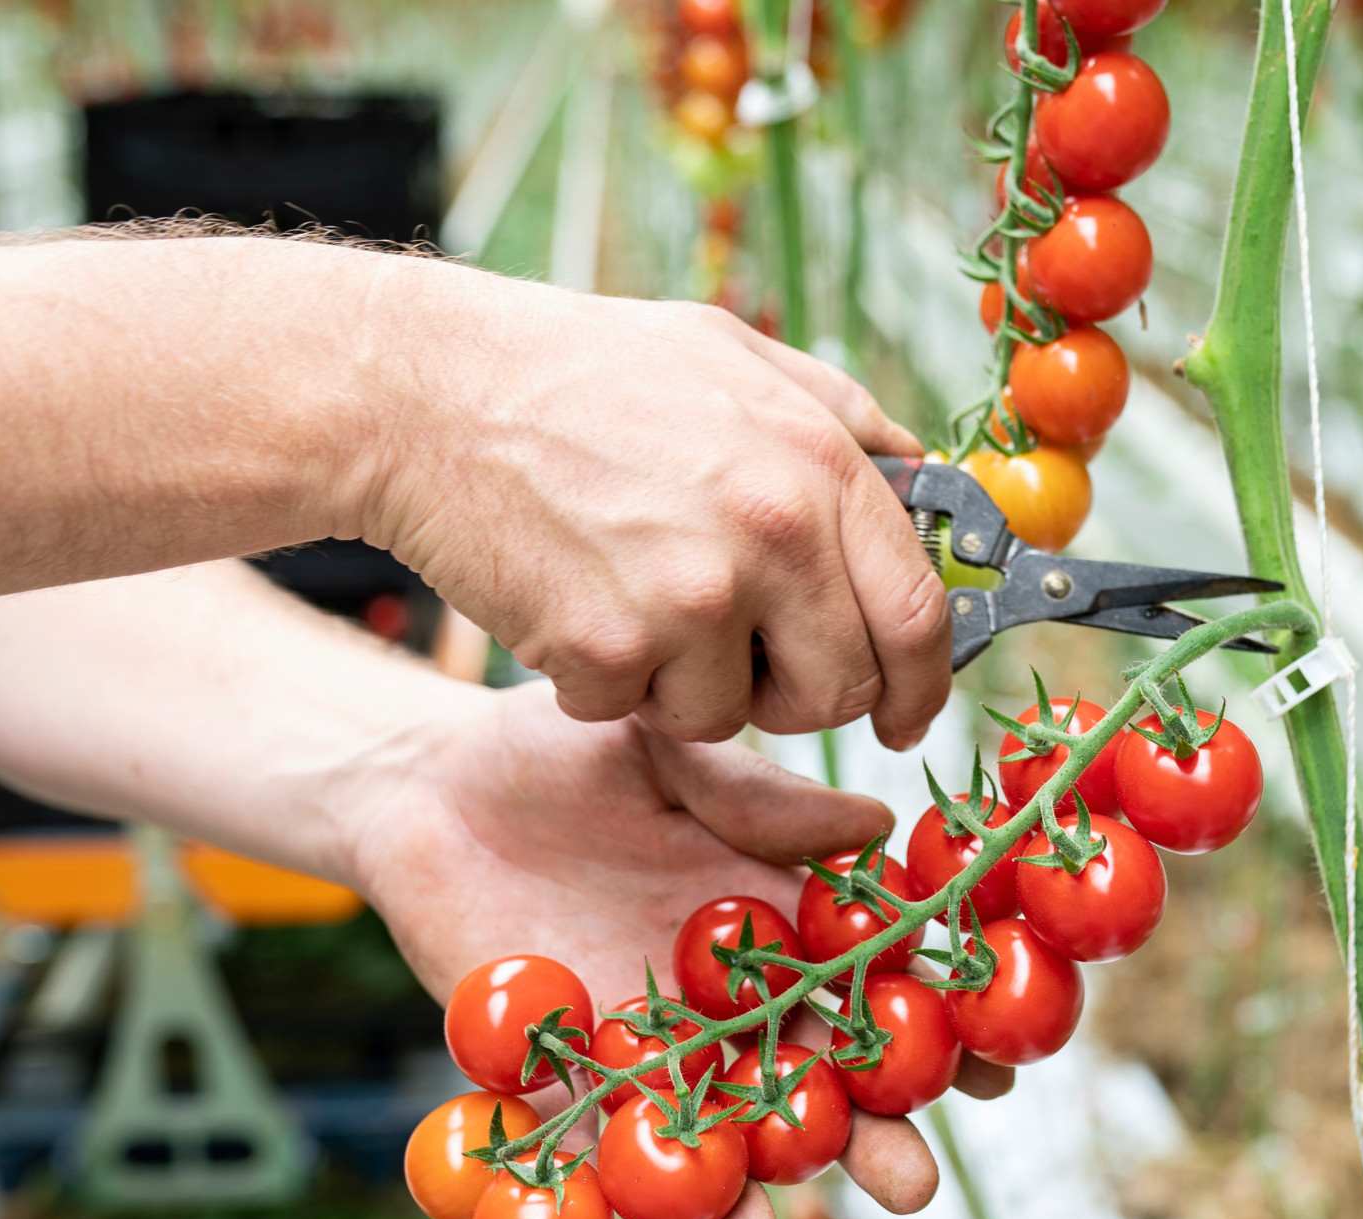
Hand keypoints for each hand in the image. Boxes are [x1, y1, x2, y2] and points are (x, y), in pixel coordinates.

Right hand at [0, 235, 947, 749]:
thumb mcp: (740, 358)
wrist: (428, 392)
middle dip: (800, 699)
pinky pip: (634, 714)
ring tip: (632, 597)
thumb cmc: (585, 372)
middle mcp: (774, 533)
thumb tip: (934, 490)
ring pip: (729, 717)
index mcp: (821, 466)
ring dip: (685, 686)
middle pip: (838, 691)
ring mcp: (690, 596)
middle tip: (744, 666)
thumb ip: (849, 425)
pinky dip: (602, 683)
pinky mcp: (607, 648)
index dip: (920, 682)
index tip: (904, 711)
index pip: (918, 616)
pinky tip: (570, 601)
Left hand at [349, 684, 1011, 1218]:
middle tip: (908, 1184)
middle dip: (864, 1141)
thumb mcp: (663, 752)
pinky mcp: (558, 1080)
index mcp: (773, 919)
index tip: (993, 1076)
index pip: (872, 985)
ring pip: (712, 1139)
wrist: (426, 786)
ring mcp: (646, 1049)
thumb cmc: (558, 752)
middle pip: (812, 1085)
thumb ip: (757, 797)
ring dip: (740, 1197)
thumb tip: (876, 824)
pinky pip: (584, 1163)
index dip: (934, 1032)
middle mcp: (726, 1000)